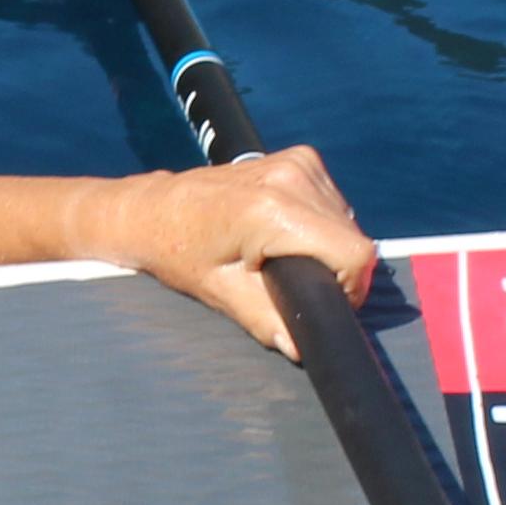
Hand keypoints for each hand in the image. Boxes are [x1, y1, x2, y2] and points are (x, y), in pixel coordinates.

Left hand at [93, 147, 376, 358]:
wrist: (151, 210)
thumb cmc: (177, 251)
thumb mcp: (221, 293)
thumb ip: (267, 320)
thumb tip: (302, 347)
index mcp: (273, 211)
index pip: (354, 253)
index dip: (349, 287)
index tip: (323, 300)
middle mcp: (291, 178)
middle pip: (353, 237)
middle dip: (334, 268)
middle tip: (291, 281)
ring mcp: (298, 162)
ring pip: (346, 218)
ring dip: (327, 243)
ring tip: (280, 253)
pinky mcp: (299, 157)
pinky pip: (332, 199)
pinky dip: (320, 220)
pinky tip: (285, 231)